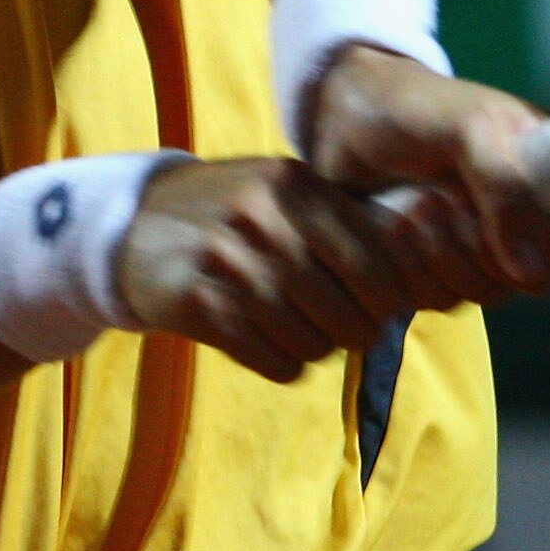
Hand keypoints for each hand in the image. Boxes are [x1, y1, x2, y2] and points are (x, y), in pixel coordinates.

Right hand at [116, 157, 420, 381]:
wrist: (135, 224)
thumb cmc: (233, 210)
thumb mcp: (284, 190)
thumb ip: (341, 217)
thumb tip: (414, 270)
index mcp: (296, 188)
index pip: (376, 261)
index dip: (391, 295)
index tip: (385, 304)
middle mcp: (266, 223)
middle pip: (352, 312)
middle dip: (359, 330)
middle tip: (349, 328)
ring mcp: (230, 266)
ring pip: (315, 344)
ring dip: (318, 347)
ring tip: (303, 329)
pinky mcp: (200, 307)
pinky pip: (275, 362)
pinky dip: (282, 361)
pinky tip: (267, 339)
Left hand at [304, 48, 549, 291]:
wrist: (343, 118)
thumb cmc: (417, 108)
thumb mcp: (468, 127)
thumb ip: (506, 185)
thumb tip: (534, 272)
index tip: (537, 225)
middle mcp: (528, 218)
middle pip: (543, 276)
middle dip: (486, 245)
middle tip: (446, 199)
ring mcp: (482, 249)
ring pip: (488, 294)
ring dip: (443, 255)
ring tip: (414, 205)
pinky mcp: (436, 272)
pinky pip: (440, 300)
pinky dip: (413, 268)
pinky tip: (393, 227)